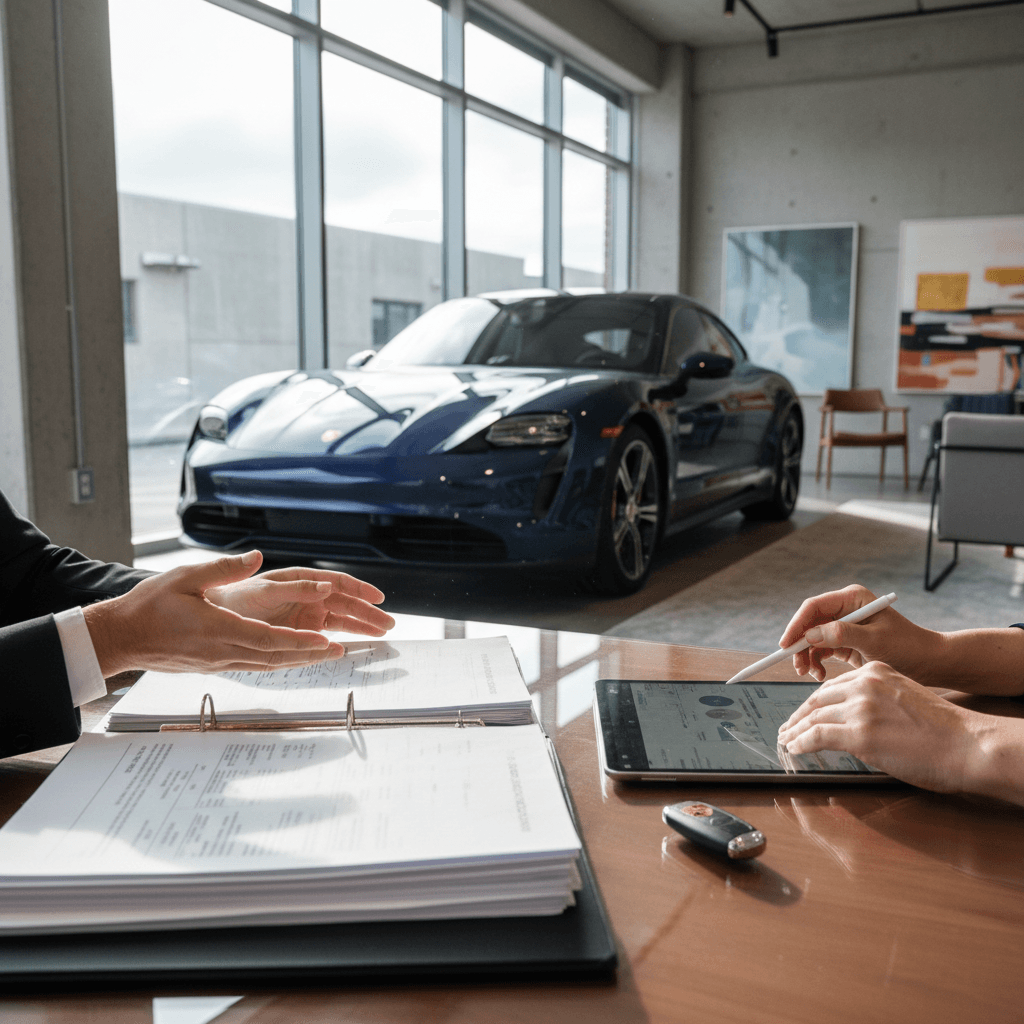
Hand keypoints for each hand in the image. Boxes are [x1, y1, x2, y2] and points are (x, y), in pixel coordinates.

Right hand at [84, 551, 351, 675]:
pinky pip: (252, 665)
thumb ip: (224, 568)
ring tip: (323, 655)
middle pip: (275, 656)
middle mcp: (223, 650)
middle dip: (309, 654)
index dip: (300, 641)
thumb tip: (256, 557)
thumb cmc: (148, 606)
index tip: (325, 640)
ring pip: (266, 664)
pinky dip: (276, 662)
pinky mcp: (213, 664)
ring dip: (297, 660)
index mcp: (219, 628)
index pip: (268, 638)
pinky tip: (288, 658)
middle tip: (339, 650)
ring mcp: (218, 661)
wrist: (120, 637)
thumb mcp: (185, 577)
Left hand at [205, 555, 394, 635]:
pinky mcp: (299, 632)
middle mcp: (306, 596)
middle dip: (368, 612)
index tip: (378, 597)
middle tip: (388, 623)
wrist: (211, 617)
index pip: (337, 582)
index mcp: (300, 579)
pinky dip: (342, 639)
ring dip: (361, 626)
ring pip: (341, 620)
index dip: (360, 589)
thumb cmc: (234, 598)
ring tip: (381, 633)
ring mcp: (304, 615)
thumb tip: (326, 585)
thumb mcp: (265, 590)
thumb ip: (296, 588)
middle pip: (345, 603)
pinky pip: (326, 634)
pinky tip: (355, 645)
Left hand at [776, 662, 974, 793]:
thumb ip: (877, 702)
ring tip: (787, 740)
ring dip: (795, 731)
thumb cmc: (944, 730)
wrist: (968, 744)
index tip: (804, 713)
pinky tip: (795, 748)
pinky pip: (817, 736)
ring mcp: (860, 708)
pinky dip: (801, 743)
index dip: (814, 703)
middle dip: (799, 716)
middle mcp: (863, 684)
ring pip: (813, 717)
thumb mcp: (904, 699)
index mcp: (875, 672)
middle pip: (817, 699)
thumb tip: (854, 719)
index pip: (832, 687)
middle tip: (788, 727)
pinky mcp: (859, 734)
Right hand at [778, 584, 937, 681]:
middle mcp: (845, 609)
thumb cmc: (907, 648)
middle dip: (800, 645)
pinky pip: (821, 650)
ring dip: (808, 657)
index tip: (785, 645)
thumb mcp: (874, 641)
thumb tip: (809, 635)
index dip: (796, 625)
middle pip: (809, 624)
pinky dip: (818, 663)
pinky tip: (821, 675)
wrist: (928, 664)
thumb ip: (840, 634)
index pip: (814, 607)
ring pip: (812, 639)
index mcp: (852, 598)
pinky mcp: (845, 642)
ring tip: (812, 674)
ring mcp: (844, 625)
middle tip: (797, 667)